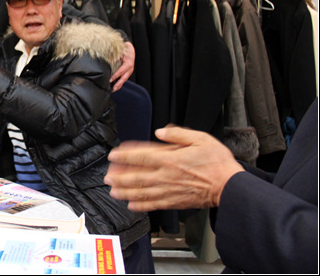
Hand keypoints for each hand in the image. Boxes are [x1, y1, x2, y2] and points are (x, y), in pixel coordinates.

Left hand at [104, 125, 244, 210]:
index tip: (113, 155)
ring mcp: (169, 190)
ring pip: (142, 192)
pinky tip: (132, 206)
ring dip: (125, 192)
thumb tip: (160, 131)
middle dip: (119, 177)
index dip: (124, 155)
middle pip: (136, 176)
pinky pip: (154, 204)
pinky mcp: (175, 202)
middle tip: (107, 177)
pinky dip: (141, 206)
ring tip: (113, 191)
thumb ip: (178, 134)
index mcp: (170, 159)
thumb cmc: (217, 162)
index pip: (141, 156)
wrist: (230, 186)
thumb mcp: (200, 138)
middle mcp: (166, 176)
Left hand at [110, 41, 134, 91]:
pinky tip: (116, 86)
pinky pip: (123, 78)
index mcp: (128, 63)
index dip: (115, 76)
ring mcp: (129, 71)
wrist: (129, 48)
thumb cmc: (125, 49)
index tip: (110, 79)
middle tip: (113, 89)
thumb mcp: (121, 51)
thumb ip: (116, 56)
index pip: (121, 71)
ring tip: (113, 90)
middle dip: (118, 84)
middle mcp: (130, 68)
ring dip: (119, 85)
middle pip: (124, 78)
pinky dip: (120, 82)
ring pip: (124, 79)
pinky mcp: (127, 72)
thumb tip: (112, 62)